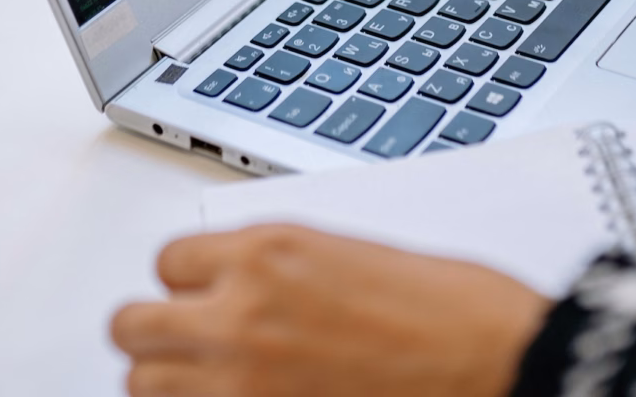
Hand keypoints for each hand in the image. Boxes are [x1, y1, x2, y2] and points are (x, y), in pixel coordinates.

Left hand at [111, 224, 549, 396]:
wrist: (503, 365)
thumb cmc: (460, 316)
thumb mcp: (358, 258)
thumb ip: (286, 271)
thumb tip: (251, 288)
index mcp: (270, 252)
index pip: (168, 261)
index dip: (191, 282)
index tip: (209, 296)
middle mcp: (242, 314)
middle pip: (132, 326)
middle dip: (160, 334)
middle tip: (192, 344)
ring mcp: (243, 383)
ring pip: (142, 386)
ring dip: (171, 385)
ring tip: (211, 386)